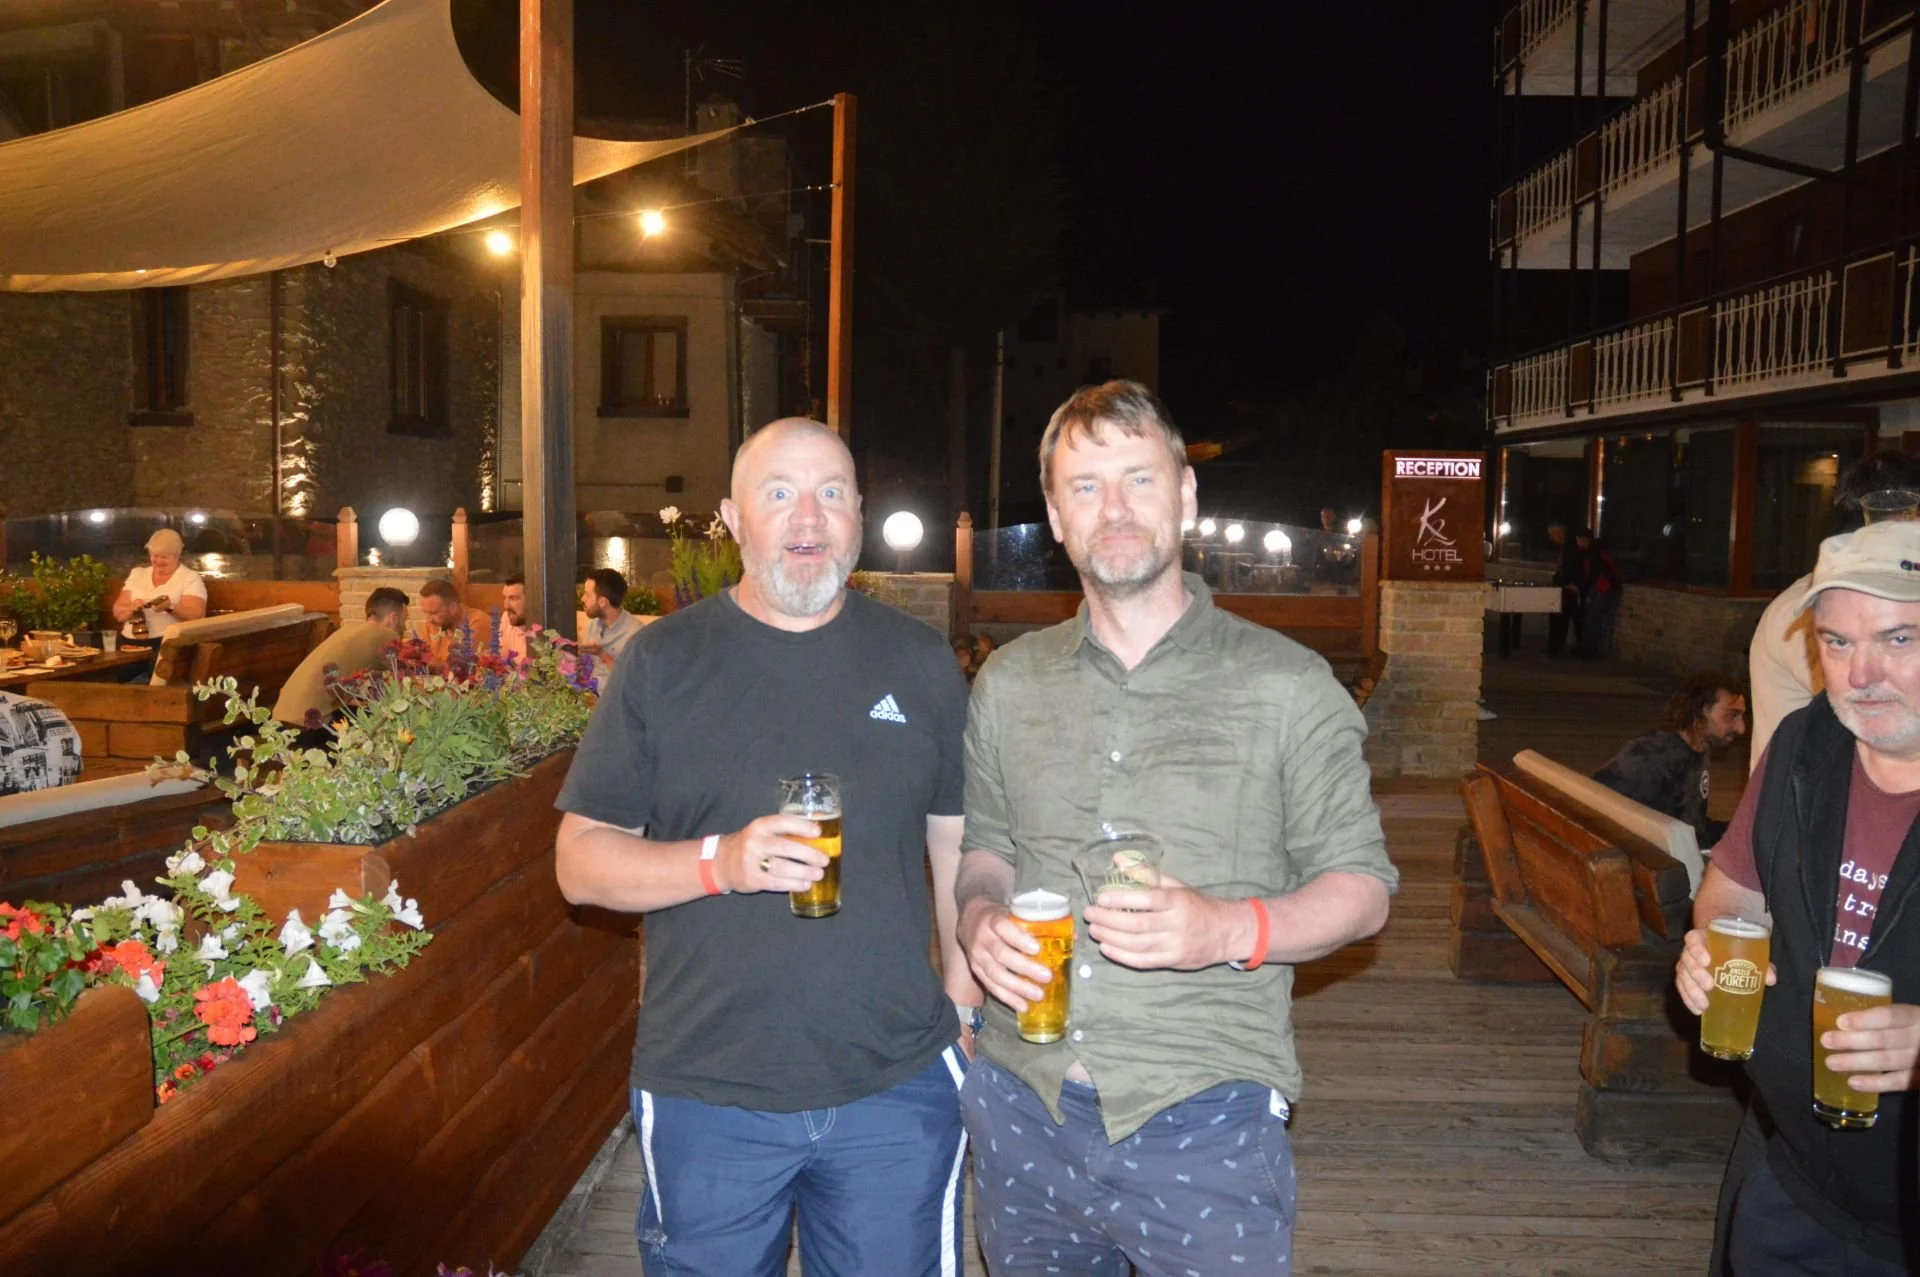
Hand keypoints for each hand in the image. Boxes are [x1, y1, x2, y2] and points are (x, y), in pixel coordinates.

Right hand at [712, 813, 828, 895]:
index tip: (818, 831)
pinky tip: (805, 884)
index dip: (801, 826)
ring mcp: (751, 862)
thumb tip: (820, 830)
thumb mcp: (762, 831)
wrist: (721, 862)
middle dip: (808, 854)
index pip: (782, 822)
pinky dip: (793, 884)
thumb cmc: (751, 845)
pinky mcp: (752, 880)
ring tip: (818, 874)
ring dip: (803, 871)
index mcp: (759, 826)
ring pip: (782, 867)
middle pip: (785, 847)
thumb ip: (785, 831)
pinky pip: (776, 883)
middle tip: (824, 860)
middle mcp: (755, 842)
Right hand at [958, 897, 1051, 1012]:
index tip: (1037, 949)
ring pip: (996, 974)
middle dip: (1025, 968)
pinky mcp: (976, 971)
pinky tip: (1023, 1006)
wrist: (969, 920)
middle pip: (1002, 955)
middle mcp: (982, 939)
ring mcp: (977, 957)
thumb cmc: (999, 917)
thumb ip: (1038, 924)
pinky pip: (991, 987)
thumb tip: (1072, 937)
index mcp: (993, 920)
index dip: (1019, 939)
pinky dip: (1008, 998)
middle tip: (1047, 976)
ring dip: (1018, 987)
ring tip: (1038, 995)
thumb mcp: (1013, 912)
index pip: (1003, 928)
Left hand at [1084, 872, 1256, 970]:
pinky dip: (1121, 956)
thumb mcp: (1176, 885)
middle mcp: (1177, 924)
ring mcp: (1175, 945)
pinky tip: (1106, 948)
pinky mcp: (1173, 962)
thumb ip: (1146, 874)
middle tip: (1089, 914)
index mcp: (1178, 901)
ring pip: (1137, 945)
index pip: (1148, 899)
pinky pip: (1143, 961)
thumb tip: (1118, 859)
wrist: (1226, 932)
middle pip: (1138, 924)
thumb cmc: (1196, 905)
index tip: (1100, 897)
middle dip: (1108, 920)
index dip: (1121, 899)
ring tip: (1094, 929)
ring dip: (1111, 938)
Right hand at [1675, 926, 1776, 1015]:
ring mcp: (1686, 966)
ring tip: (1704, 1005)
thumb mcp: (1750, 953)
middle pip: (1686, 960)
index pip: (1693, 939)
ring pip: (1682, 976)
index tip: (1707, 961)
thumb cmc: (1738, 952)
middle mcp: (1691, 951)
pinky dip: (1688, 1000)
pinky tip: (1698, 1011)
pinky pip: (1682, 989)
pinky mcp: (1685, 980)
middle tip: (1710, 985)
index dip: (1696, 949)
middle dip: (1696, 974)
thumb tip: (1770, 979)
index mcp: (1703, 938)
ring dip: (1692, 991)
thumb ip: (1761, 964)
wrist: (1728, 955)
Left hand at [1822, 1002, 1919, 1093]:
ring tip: (1831, 1062)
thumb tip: (1843, 1022)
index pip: (1889, 1016)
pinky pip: (1897, 1082)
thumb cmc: (1914, 1027)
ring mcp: (1918, 1060)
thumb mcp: (1906, 1016)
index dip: (1864, 1020)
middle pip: (1882, 1039)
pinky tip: (1853, 1082)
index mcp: (1913, 1017)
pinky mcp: (1919, 1079)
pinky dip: (1874, 1083)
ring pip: (1885, 1061)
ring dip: (1856, 1062)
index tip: (1840, 1022)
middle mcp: (1917, 1038)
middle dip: (1851, 1041)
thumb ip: (1882, 1018)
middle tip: (1826, 1041)